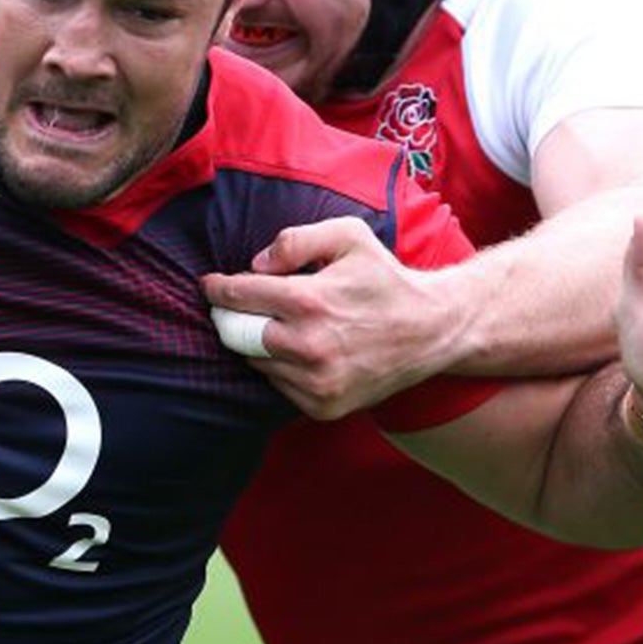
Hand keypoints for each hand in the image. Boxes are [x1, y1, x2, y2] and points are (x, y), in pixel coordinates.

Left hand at [201, 218, 456, 420]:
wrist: (431, 331)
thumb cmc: (385, 279)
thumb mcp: (348, 237)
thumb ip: (296, 240)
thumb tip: (257, 265)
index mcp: (310, 302)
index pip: (238, 296)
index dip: (218, 288)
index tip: (211, 285)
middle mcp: (309, 347)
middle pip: (236, 335)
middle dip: (232, 318)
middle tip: (241, 307)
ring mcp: (316, 383)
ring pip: (255, 362)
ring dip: (258, 343)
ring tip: (285, 325)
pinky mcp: (322, 406)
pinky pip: (278, 385)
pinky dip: (281, 367)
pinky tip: (304, 350)